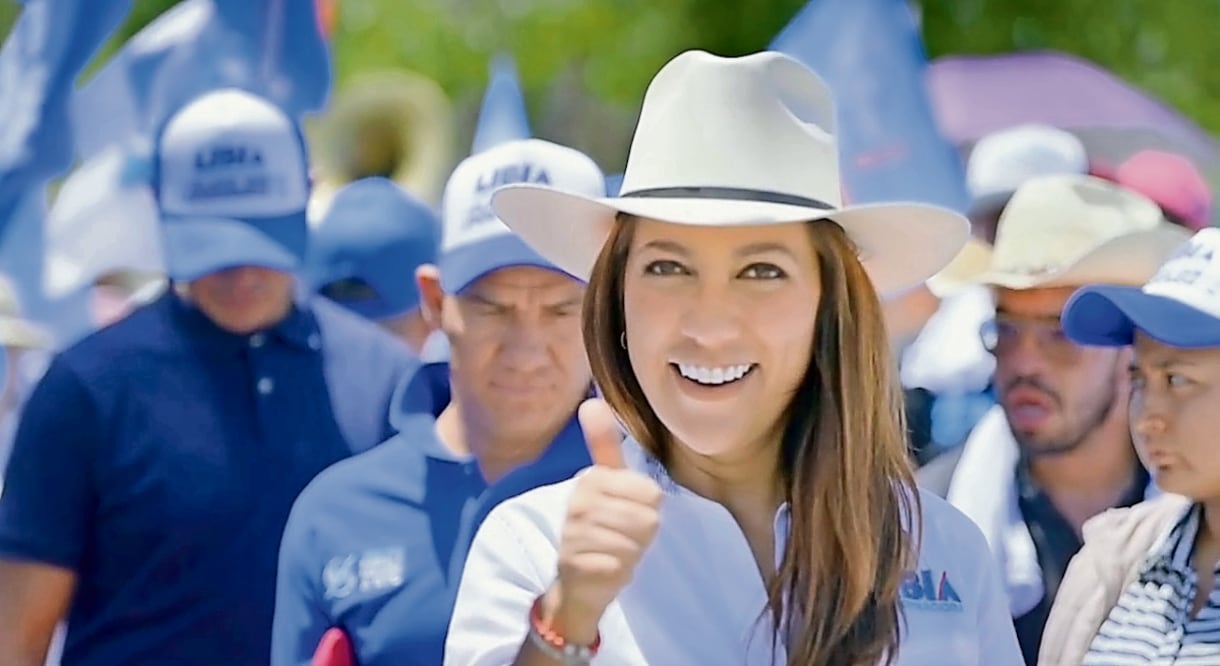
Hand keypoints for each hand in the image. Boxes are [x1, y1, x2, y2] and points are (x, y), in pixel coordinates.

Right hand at [543, 399, 663, 642]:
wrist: (576, 581)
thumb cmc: (600, 529)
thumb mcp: (605, 484)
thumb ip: (603, 444)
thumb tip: (590, 402)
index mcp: (591, 479)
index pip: (652, 494)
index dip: (647, 511)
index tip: (625, 515)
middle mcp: (580, 503)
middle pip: (648, 518)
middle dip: (641, 535)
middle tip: (620, 537)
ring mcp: (577, 534)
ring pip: (636, 543)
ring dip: (630, 554)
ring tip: (612, 552)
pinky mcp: (578, 564)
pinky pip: (621, 566)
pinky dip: (619, 572)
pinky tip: (604, 569)